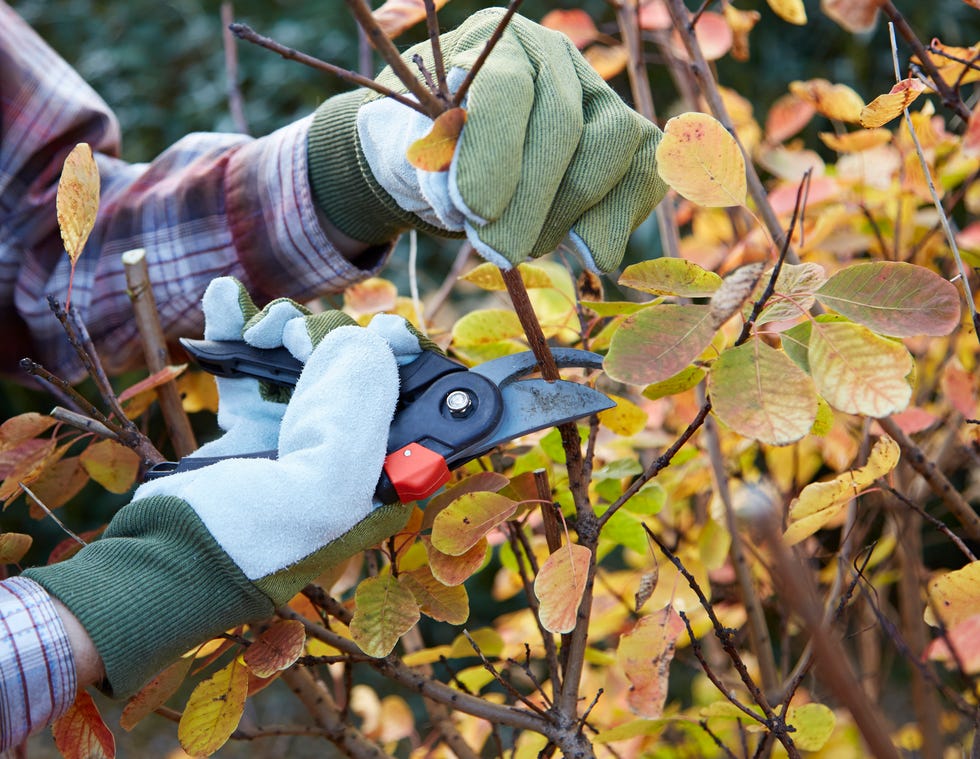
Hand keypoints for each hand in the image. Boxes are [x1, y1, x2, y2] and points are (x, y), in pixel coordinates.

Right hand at [24, 277, 419, 695]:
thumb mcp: (328, 488)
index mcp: (380, 479)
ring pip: (302, 363)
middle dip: (328, 336)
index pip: (411, 403)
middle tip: (295, 336)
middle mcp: (344, 457)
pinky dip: (237, 333)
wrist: (168, 567)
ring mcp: (295, 443)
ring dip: (280, 328)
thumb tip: (362, 340)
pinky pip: (252, 372)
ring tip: (255, 326)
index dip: (403, 359)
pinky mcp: (249, 433)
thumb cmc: (255, 545)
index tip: (384, 329)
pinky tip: (225, 300)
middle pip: (354, 372)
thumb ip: (358, 410)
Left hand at [307, 9, 666, 272]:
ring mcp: (601, 95)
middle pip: (561, 124)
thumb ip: (438, 170)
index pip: (504, 88)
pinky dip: (617, 219)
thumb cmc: (442, 151)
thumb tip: (470, 207)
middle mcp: (556, 58)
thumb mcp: (422, 153)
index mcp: (495, 44)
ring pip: (612, 144)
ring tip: (529, 248)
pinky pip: (644, 173)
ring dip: (570, 211)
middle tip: (498, 253)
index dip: (493, 151)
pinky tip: (588, 254)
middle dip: (528, 201)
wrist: (468, 158)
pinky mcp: (634, 137)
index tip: (474, 212)